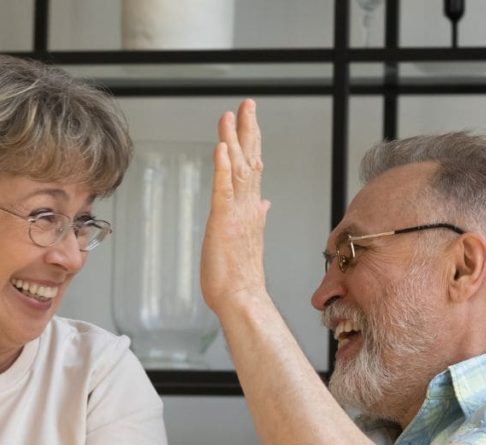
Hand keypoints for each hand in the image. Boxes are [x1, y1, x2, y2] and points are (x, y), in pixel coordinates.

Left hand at [201, 99, 271, 315]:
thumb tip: (265, 203)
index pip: (252, 169)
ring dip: (232, 140)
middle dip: (248, 130)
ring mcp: (237, 213)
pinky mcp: (223, 222)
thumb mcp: (248, 240)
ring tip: (230, 115)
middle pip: (249, 160)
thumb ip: (256, 217)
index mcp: (251, 211)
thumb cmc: (240, 279)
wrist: (243, 300)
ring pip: (236, 169)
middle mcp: (248, 207)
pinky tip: (220, 147)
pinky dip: (221, 167)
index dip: (251, 142)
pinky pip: (223, 190)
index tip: (250, 120)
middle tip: (247, 103)